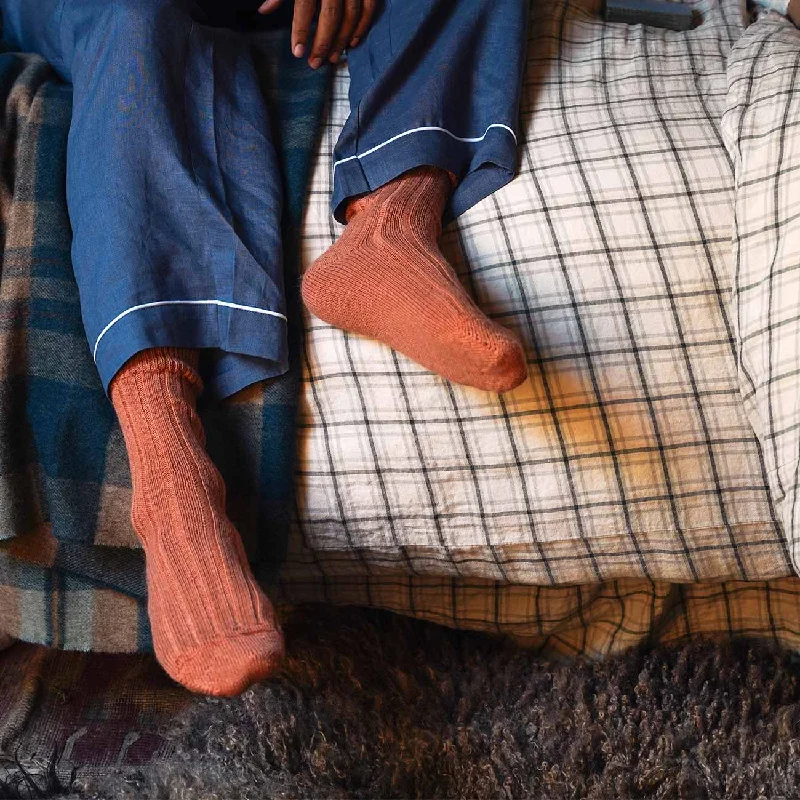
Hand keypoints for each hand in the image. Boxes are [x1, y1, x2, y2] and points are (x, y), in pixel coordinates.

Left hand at [258, 0, 375, 67]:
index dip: (301, 30)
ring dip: (341, 40)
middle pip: (330, 16)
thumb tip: (264, 10)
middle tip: (314, 63)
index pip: (305, 6)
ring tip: (332, 58)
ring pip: (351, 16)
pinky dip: (362, 26)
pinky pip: (369, 7)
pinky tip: (352, 42)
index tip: (297, 52)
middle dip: (322, 42)